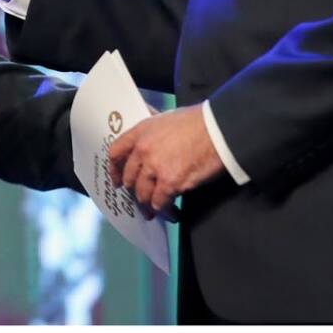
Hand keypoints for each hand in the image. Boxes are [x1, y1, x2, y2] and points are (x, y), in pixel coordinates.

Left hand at [107, 105, 223, 218]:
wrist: (217, 130)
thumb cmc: (198, 122)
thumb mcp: (167, 119)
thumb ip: (153, 132)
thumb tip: (151, 141)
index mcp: (141, 132)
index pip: (115, 153)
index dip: (115, 170)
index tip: (117, 181)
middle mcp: (143, 150)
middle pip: (129, 178)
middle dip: (135, 190)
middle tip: (143, 198)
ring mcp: (155, 167)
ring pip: (142, 194)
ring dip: (149, 204)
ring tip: (156, 210)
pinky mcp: (169, 183)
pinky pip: (160, 203)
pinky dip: (165, 210)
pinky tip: (172, 212)